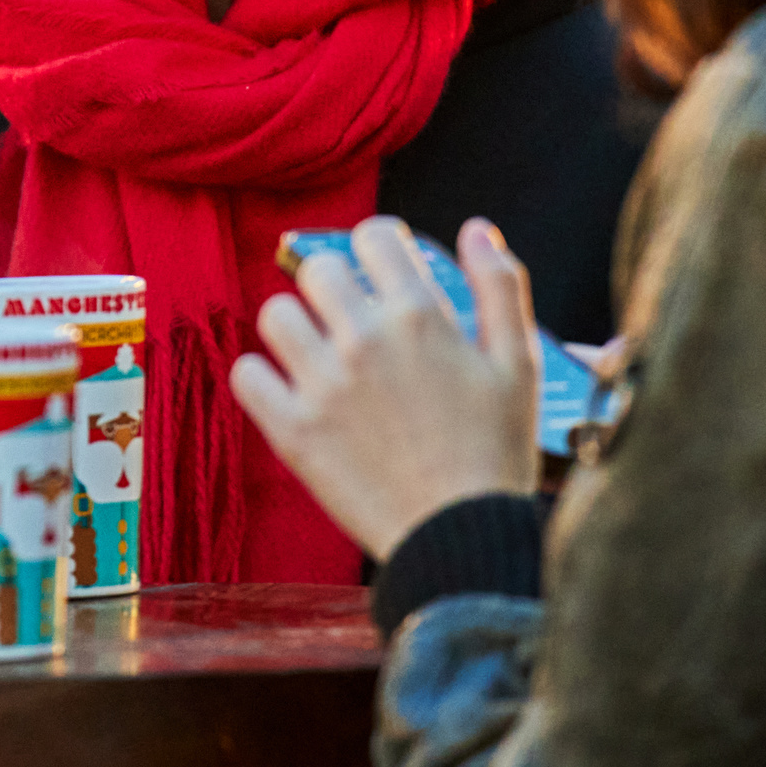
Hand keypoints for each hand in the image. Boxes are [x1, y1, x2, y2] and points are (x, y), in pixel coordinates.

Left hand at [230, 216, 542, 559]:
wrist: (461, 537)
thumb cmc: (496, 453)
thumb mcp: (519, 364)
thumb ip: (501, 287)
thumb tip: (477, 229)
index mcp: (420, 315)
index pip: (373, 236)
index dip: (379, 249)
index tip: (381, 274)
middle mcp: (365, 339)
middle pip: (318, 270)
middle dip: (334, 288)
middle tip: (349, 321)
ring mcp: (323, 386)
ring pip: (275, 315)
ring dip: (294, 329)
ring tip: (317, 356)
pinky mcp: (293, 432)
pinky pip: (246, 376)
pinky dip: (261, 379)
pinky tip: (288, 393)